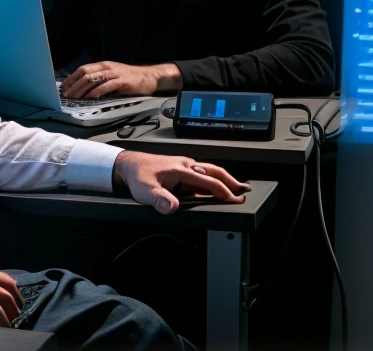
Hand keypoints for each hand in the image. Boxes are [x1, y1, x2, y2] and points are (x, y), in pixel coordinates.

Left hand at [61, 61, 181, 98]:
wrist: (149, 77)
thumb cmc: (129, 79)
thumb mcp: (112, 76)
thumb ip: (100, 80)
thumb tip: (84, 89)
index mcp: (103, 65)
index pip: (83, 69)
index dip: (72, 78)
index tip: (65, 87)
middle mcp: (107, 67)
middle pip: (85, 73)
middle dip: (74, 84)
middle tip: (66, 95)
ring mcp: (115, 73)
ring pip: (94, 78)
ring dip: (82, 88)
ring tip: (75, 97)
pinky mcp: (122, 81)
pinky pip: (107, 85)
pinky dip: (97, 91)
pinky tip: (91, 96)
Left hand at [113, 151, 250, 212]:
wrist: (128, 165)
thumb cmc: (138, 176)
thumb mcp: (146, 191)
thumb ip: (159, 199)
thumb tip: (172, 207)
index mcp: (181, 169)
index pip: (208, 180)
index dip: (223, 191)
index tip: (234, 199)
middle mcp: (185, 165)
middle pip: (214, 171)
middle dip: (231, 181)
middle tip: (244, 191)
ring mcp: (184, 166)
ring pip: (209, 171)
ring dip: (223, 179)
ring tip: (236, 189)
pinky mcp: (181, 170)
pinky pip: (201, 174)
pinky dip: (212, 181)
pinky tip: (214, 189)